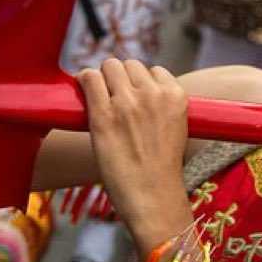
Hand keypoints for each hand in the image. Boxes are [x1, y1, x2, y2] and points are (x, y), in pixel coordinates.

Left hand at [77, 59, 188, 243]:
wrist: (152, 197)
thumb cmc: (161, 169)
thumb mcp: (176, 128)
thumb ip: (162, 105)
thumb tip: (137, 89)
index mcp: (176, 96)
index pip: (154, 71)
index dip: (142, 85)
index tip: (137, 101)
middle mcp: (153, 94)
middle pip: (130, 64)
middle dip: (122, 79)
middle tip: (116, 100)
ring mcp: (127, 103)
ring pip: (110, 66)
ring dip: (104, 79)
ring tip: (101, 99)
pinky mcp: (102, 115)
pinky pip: (89, 78)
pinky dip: (85, 80)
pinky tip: (84, 90)